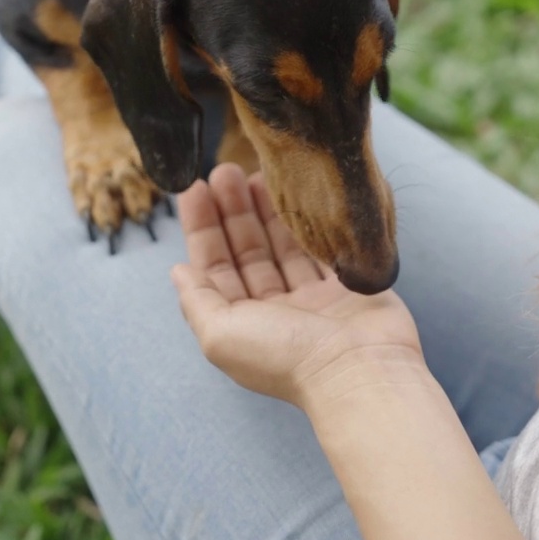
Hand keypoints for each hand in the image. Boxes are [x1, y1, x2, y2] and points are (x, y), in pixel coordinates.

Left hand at [172, 164, 424, 409]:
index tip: (196, 189)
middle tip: (226, 170)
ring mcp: (312, 297)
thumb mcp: (221, 334)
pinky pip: (320, 246)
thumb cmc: (288, 357)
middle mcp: (274, 310)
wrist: (360, 369)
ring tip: (256, 173)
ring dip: (267, 210)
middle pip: (247, 250)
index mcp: (242, 323)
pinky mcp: (345, 284)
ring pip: (282, 244)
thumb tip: (177, 271)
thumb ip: (197, 300)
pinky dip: (306, 222)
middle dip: (233, 210)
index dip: (202, 227)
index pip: (215, 266)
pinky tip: (296, 195)